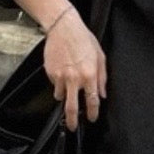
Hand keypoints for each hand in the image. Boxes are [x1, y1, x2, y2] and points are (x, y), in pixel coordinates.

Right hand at [43, 8, 106, 130]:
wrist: (63, 27)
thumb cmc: (83, 39)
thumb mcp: (100, 57)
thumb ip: (102, 78)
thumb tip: (102, 94)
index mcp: (90, 75)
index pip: (92, 101)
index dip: (92, 113)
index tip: (91, 118)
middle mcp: (74, 78)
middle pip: (72, 108)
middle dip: (72, 121)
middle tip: (72, 126)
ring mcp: (60, 76)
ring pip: (60, 96)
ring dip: (64, 96)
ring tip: (68, 86)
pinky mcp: (50, 73)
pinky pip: (54, 85)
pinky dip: (58, 83)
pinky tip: (62, 71)